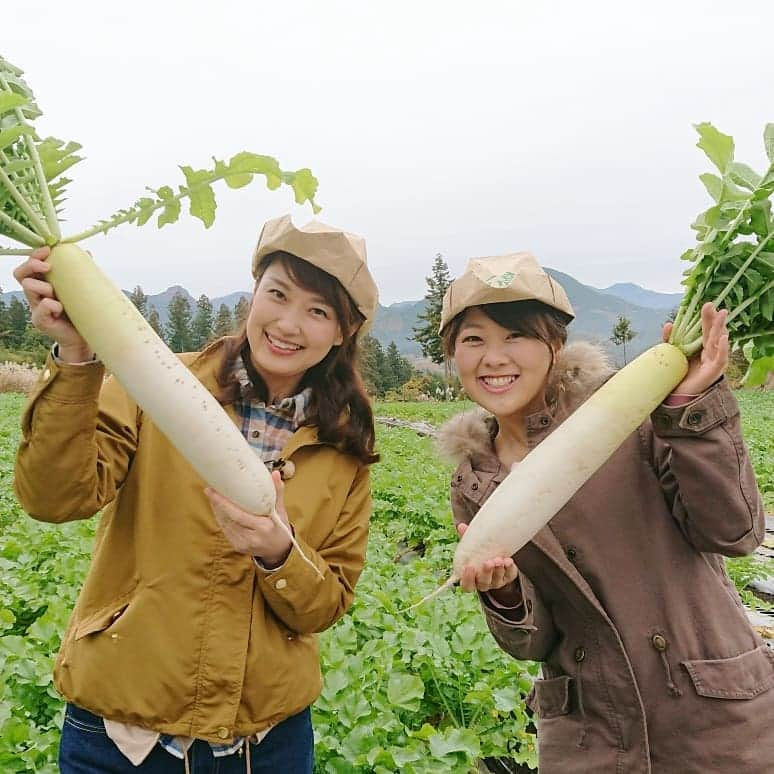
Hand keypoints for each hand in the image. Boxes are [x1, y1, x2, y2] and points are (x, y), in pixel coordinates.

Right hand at [12, 246, 92, 361]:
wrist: (83, 336)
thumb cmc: (80, 311)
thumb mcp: (80, 289)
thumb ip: (80, 272)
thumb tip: (87, 253)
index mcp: (43, 283)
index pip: (30, 265)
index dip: (35, 255)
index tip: (49, 249)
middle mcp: (36, 294)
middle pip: (21, 273)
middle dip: (32, 265)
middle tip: (47, 266)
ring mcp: (36, 307)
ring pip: (28, 287)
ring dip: (42, 286)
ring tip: (55, 293)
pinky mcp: (41, 321)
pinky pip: (40, 308)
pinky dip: (50, 305)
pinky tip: (59, 308)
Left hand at [206, 471, 291, 566]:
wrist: (278, 551)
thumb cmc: (280, 529)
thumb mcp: (281, 511)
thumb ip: (277, 492)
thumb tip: (275, 474)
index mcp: (263, 527)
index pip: (239, 515)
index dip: (224, 504)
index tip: (214, 492)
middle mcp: (252, 537)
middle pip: (229, 519)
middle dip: (218, 504)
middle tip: (210, 490)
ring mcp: (243, 544)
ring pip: (225, 524)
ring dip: (217, 510)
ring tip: (213, 497)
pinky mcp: (237, 546)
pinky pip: (226, 530)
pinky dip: (221, 519)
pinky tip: (218, 509)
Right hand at [456, 522, 518, 600]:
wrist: (496, 551)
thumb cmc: (479, 552)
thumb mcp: (472, 546)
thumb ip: (467, 538)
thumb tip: (461, 526)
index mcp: (472, 580)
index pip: (467, 586)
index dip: (467, 579)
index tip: (469, 567)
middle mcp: (484, 583)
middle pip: (483, 584)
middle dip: (486, 573)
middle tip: (488, 562)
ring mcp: (497, 582)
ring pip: (497, 581)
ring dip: (498, 570)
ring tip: (499, 559)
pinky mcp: (508, 577)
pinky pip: (509, 575)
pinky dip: (509, 568)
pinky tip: (508, 560)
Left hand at [663, 302, 728, 395]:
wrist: (677, 397)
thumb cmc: (679, 376)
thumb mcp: (673, 355)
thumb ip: (671, 341)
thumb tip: (668, 324)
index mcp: (701, 349)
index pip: (704, 331)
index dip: (706, 318)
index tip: (706, 304)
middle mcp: (709, 354)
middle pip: (711, 334)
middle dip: (712, 319)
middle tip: (711, 305)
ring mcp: (713, 362)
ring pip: (717, 343)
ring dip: (719, 328)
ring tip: (721, 315)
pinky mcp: (712, 372)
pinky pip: (719, 359)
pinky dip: (722, 348)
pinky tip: (723, 338)